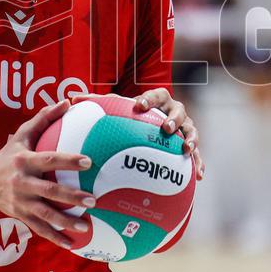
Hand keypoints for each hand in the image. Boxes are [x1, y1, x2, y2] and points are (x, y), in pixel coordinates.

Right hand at [0, 100, 95, 248]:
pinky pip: (39, 229)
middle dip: (71, 196)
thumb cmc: (8, 154)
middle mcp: (21, 182)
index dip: (68, 161)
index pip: (48, 160)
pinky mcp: (19, 216)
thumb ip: (44, 119)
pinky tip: (72, 243)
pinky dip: (55, 237)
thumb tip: (67, 101)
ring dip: (65, 222)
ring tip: (86, 226)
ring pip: (44, 215)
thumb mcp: (22, 135)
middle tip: (93, 199)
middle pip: (49, 191)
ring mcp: (20, 202)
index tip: (88, 161)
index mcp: (24, 161)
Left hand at [73, 90, 204, 180]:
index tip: (139, 105)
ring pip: (191, 130)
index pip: (155, 95)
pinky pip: (197, 154)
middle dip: (172, 119)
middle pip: (178, 111)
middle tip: (165, 128)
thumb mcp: (118, 109)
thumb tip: (71, 99)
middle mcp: (174, 112)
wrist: (156, 125)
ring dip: (190, 139)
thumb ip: (98, 104)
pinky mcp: (190, 144)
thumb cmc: (134, 116)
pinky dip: (199, 163)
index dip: (149, 99)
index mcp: (158, 100)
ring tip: (186, 150)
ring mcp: (184, 128)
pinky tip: (199, 176)